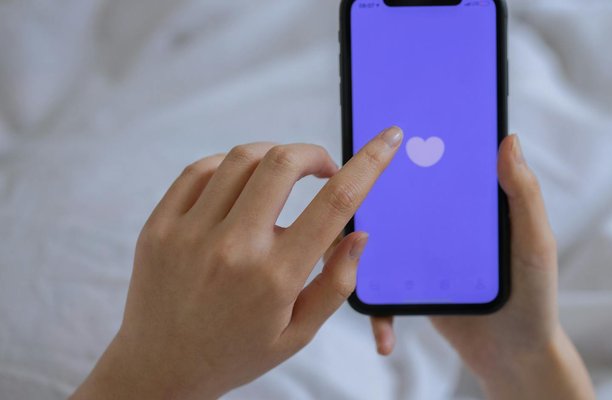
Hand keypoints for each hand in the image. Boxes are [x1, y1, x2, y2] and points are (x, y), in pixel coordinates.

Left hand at [71, 127, 403, 399]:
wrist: (160, 368)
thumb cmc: (238, 351)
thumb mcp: (299, 332)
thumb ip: (337, 283)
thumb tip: (359, 233)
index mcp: (276, 277)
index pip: (335, 203)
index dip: (369, 162)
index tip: (388, 138)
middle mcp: (233, 250)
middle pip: (283, 161)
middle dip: (314, 153)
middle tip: (323, 170)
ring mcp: (189, 234)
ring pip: (241, 158)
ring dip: (273, 157)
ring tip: (281, 180)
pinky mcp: (159, 226)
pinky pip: (198, 170)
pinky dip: (229, 166)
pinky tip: (241, 187)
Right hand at [370, 135, 593, 399]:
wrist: (515, 355)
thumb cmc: (534, 297)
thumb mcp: (534, 243)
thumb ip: (525, 195)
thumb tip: (508, 139)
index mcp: (469, 205)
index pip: (437, 166)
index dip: (416, 145)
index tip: (390, 130)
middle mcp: (440, 225)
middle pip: (397, 199)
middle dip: (371, 193)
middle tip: (350, 190)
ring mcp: (421, 256)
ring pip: (378, 243)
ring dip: (357, 252)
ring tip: (345, 261)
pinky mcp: (409, 289)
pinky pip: (383, 293)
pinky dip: (378, 312)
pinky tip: (384, 335)